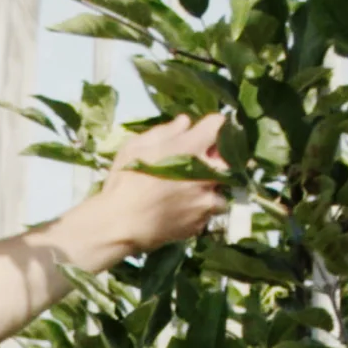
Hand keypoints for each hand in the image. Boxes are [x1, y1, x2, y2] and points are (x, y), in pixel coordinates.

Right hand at [72, 109, 227, 261]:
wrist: (118, 224)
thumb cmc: (123, 181)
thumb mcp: (136, 146)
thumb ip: (165, 131)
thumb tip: (186, 122)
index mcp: (192, 147)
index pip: (219, 124)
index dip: (211, 126)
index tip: (203, 132)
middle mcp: (207, 172)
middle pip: (229, 158)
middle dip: (216, 158)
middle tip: (198, 163)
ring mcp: (206, 199)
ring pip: (222, 188)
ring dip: (211, 187)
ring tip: (190, 191)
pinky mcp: (201, 222)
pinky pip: (208, 212)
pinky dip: (200, 209)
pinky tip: (181, 209)